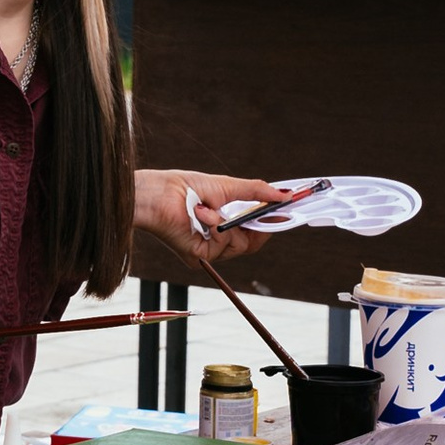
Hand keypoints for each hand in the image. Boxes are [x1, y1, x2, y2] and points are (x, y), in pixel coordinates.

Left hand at [136, 170, 285, 265]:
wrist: (158, 194)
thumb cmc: (186, 187)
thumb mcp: (228, 187)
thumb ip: (257, 192)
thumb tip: (285, 194)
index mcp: (225, 223)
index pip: (254, 231)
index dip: (270, 222)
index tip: (286, 210)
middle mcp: (218, 240)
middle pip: (252, 243)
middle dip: (259, 226)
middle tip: (268, 211)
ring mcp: (209, 250)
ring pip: (241, 245)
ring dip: (228, 223)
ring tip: (208, 207)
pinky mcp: (200, 257)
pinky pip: (223, 246)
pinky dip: (215, 227)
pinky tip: (201, 215)